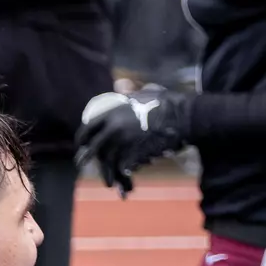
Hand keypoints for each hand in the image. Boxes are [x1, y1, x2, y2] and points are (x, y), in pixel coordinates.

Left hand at [76, 90, 192, 195]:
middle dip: (85, 158)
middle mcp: (115, 129)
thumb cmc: (167, 103)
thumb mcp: (145, 93)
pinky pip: (125, 167)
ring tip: (108, 181)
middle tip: (80, 163)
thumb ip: (130, 93)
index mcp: (113, 113)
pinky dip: (124, 174)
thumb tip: (121, 84)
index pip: (88, 127)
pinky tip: (126, 179)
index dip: (82, 137)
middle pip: (94, 148)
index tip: (81, 143)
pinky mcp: (136, 154)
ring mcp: (125, 143)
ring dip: (107, 173)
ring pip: (109, 161)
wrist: (185, 117)